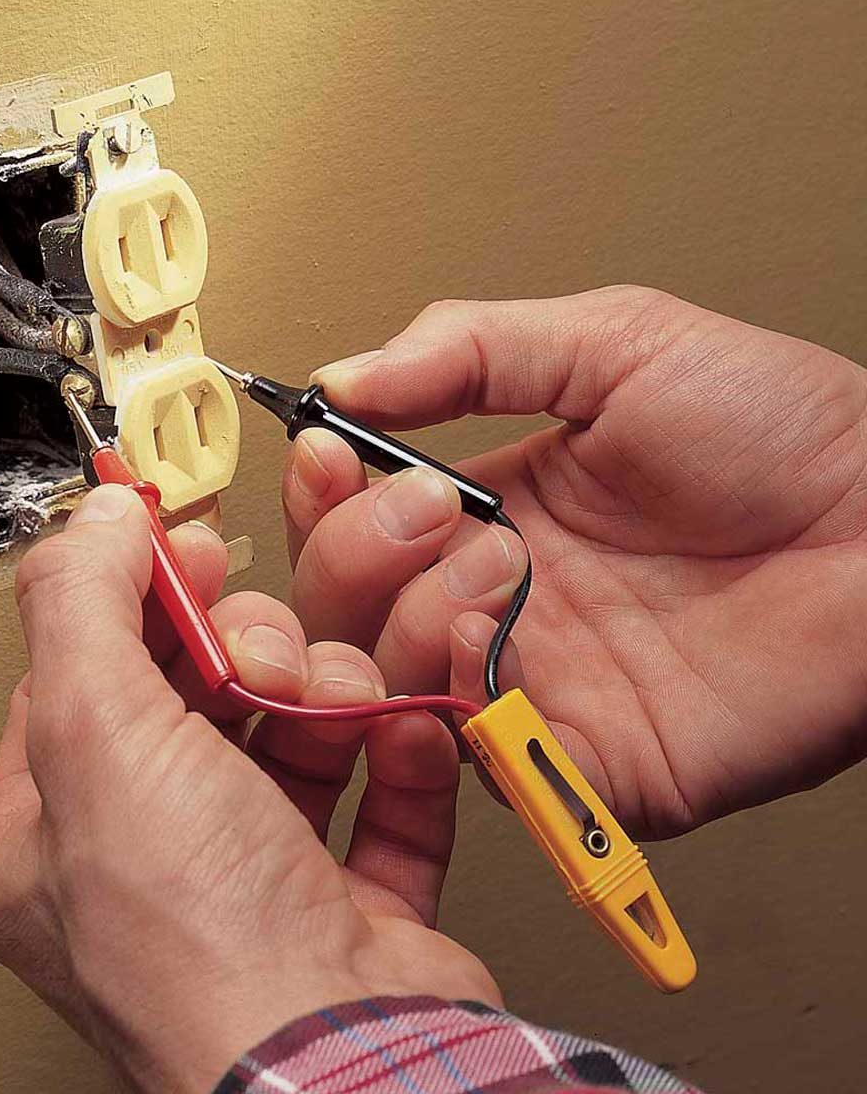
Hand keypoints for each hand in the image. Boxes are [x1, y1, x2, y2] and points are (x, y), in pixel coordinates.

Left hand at [0, 486, 498, 1093]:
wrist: (351, 1062)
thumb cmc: (203, 947)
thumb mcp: (100, 739)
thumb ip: (82, 608)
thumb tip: (92, 523)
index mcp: (59, 840)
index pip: (85, 679)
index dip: (136, 602)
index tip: (184, 550)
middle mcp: (153, 866)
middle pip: (198, 696)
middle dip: (247, 650)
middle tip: (261, 650)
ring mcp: (257, 886)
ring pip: (296, 734)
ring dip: (331, 694)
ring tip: (341, 701)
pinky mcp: (354, 905)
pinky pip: (385, 793)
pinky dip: (403, 751)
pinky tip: (406, 733)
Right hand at [284, 286, 866, 837]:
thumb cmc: (779, 430)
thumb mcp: (612, 344)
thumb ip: (467, 349)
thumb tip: (341, 378)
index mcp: (492, 513)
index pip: (354, 520)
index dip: (325, 493)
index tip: (330, 450)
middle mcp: (495, 602)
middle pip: (348, 609)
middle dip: (356, 552)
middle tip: (428, 504)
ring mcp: (534, 681)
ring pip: (388, 682)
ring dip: (406, 615)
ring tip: (494, 561)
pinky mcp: (582, 758)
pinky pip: (474, 755)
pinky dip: (452, 698)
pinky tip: (488, 634)